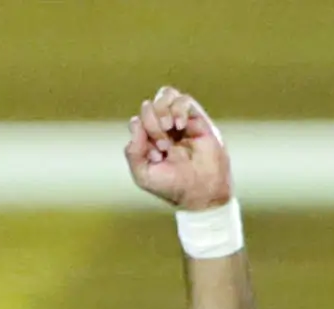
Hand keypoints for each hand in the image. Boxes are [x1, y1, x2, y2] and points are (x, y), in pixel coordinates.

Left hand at [125, 86, 232, 210]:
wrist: (201, 189)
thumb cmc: (171, 185)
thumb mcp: (143, 175)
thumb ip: (133, 152)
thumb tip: (135, 122)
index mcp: (148, 141)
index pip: (137, 121)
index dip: (141, 133)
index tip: (155, 155)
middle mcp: (163, 128)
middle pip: (149, 106)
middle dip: (152, 123)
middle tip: (163, 145)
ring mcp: (180, 122)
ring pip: (165, 95)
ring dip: (163, 111)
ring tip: (169, 129)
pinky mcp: (197, 118)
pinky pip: (183, 99)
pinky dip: (179, 109)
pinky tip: (181, 125)